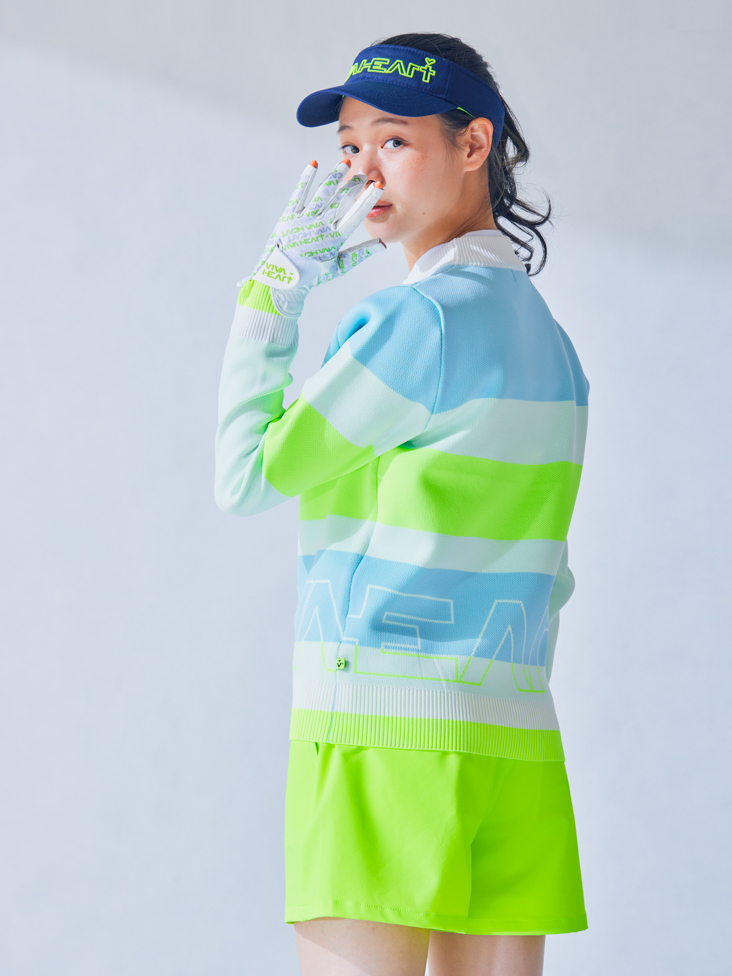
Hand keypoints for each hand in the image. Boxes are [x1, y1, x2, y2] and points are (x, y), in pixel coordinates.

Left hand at [248, 159, 385, 307]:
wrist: (282, 279)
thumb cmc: (313, 274)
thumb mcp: (339, 266)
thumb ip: (361, 253)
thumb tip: (383, 245)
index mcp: (335, 239)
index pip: (356, 215)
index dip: (368, 199)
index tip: (378, 186)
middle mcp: (320, 226)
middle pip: (341, 200)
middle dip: (353, 185)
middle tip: (363, 175)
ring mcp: (304, 219)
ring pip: (322, 193)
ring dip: (334, 176)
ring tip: (345, 163)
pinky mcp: (289, 216)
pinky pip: (299, 193)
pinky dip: (306, 178)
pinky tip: (314, 164)